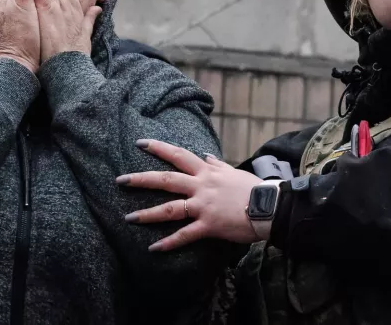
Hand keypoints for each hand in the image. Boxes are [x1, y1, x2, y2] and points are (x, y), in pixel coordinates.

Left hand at [116, 140, 263, 251]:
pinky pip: (185, 234)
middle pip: (166, 179)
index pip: (178, 155)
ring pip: (170, 208)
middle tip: (120, 180)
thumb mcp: (234, 171)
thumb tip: (206, 155)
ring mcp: (203, 205)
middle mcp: (201, 186)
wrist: (270, 206)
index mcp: (207, 172)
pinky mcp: (209, 225)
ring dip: (148, 214)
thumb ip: (217, 164)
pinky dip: (169, 242)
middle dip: (141, 179)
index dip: (159, 148)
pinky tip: (154, 248)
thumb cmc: (254, 188)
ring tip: (128, 218)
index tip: (140, 143)